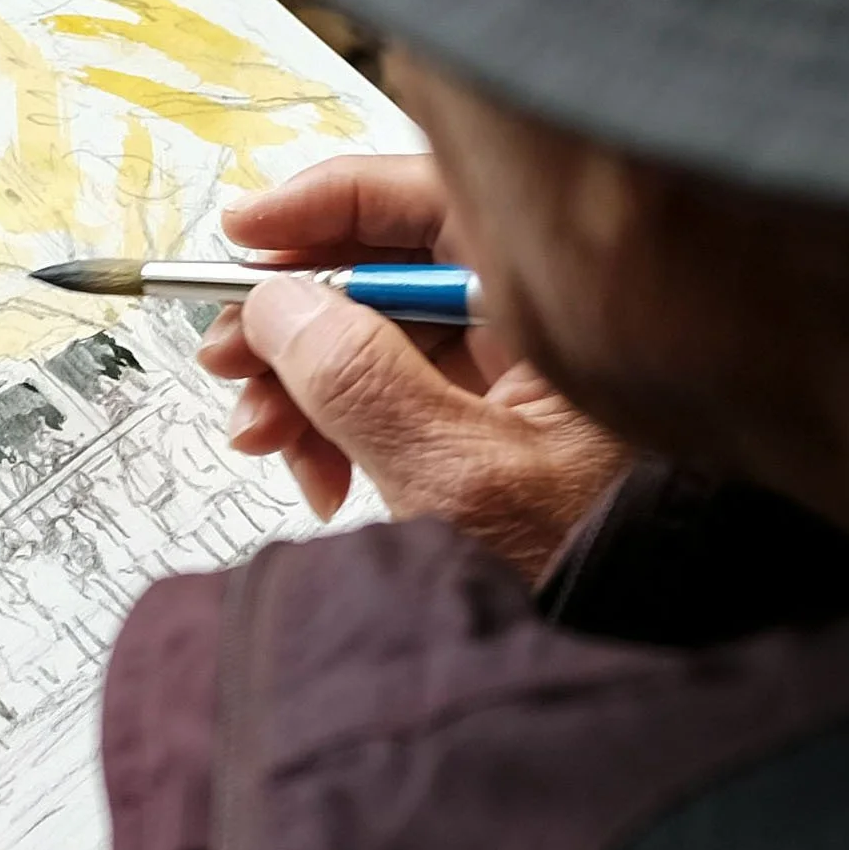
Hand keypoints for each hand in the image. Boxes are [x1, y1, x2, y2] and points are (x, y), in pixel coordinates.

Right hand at [198, 154, 629, 581]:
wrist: (621, 650)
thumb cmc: (586, 567)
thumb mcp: (453, 476)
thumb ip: (359, 380)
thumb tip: (279, 306)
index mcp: (555, 302)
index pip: (428, 199)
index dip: (325, 207)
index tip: (247, 236)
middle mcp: (533, 322)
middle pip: (383, 273)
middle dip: (293, 320)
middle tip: (227, 360)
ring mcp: (509, 377)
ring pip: (373, 342)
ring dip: (300, 386)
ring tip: (261, 442)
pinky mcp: (486, 427)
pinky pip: (388, 401)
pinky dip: (336, 431)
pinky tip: (319, 480)